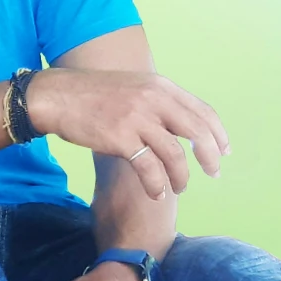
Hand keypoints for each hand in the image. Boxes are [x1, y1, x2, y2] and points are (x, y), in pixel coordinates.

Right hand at [24, 68, 228, 199]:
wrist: (57, 96)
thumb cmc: (93, 95)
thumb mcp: (133, 87)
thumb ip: (158, 102)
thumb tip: (181, 125)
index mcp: (160, 86)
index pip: (202, 111)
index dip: (218, 133)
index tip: (224, 150)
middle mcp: (154, 100)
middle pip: (197, 132)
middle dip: (210, 157)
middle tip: (213, 174)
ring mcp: (138, 119)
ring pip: (175, 155)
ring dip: (182, 176)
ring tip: (180, 188)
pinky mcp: (121, 138)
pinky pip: (149, 168)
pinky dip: (157, 185)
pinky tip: (157, 194)